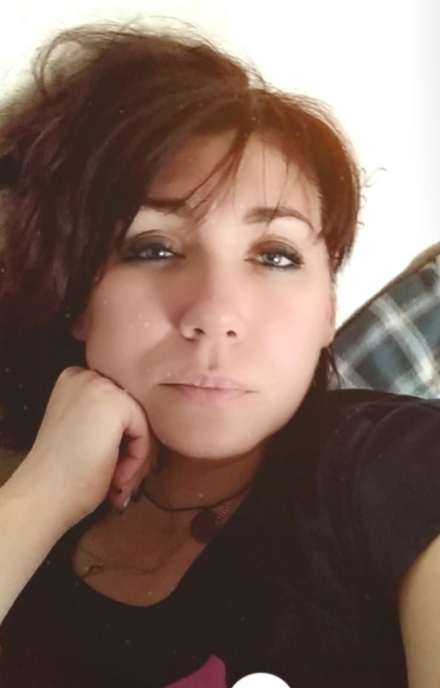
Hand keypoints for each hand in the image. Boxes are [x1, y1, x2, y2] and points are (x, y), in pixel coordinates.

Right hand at [12, 366, 156, 530]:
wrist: (42, 497)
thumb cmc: (64, 476)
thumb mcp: (86, 432)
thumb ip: (109, 420)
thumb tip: (149, 428)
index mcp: (75, 379)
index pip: (122, 404)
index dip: (124, 439)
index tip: (115, 468)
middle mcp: (86, 376)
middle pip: (135, 412)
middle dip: (134, 450)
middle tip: (121, 482)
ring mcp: (99, 386)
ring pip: (143, 423)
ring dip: (136, 459)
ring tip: (117, 484)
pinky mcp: (115, 404)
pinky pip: (146, 433)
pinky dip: (137, 460)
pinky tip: (116, 478)